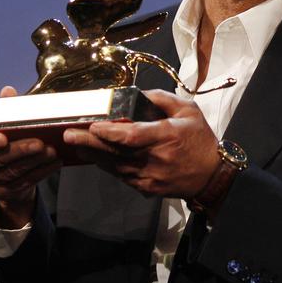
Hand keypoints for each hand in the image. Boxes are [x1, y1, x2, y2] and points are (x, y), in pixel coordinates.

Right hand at [0, 86, 61, 227]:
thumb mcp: (2, 123)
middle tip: (40, 143)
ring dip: (35, 162)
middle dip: (21, 150)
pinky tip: (56, 162)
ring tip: (52, 151)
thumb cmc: (4, 139)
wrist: (5, 172)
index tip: (3, 137)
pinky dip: (42, 172)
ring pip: (12, 173)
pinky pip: (24, 183)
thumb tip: (8, 91)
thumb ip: (3, 109)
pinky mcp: (4, 193)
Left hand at [63, 89, 219, 198]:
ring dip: (94, 155)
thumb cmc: (200, 140)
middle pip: (116, 152)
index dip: (110, 132)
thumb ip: (164, 99)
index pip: (132, 136)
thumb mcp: (189, 111)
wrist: (211, 176)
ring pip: (115, 166)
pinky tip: (96, 157)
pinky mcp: (147, 188)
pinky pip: (122, 176)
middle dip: (90, 144)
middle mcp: (155, 158)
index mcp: (166, 137)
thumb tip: (140, 94)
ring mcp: (150, 176)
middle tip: (69, 136)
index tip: (93, 125)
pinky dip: (107, 166)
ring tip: (75, 145)